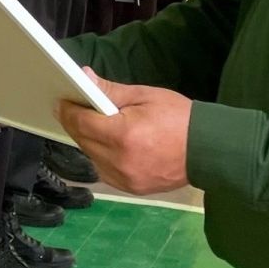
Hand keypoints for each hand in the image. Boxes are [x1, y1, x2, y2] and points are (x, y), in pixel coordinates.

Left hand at [57, 70, 190, 193]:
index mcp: (123, 135)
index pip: (81, 123)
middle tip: (75, 108)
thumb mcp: (145, 96)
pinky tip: (109, 145)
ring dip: (88, 141)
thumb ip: (111, 91)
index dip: (68, 111)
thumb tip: (84, 78)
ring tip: (95, 125)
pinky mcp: (130, 189)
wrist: (207, 149)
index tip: (61, 101)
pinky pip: (104, 171)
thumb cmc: (179, 118)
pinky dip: (102, 157)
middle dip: (76, 124)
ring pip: (91, 157)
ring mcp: (124, 179)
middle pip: (82, 141)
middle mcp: (119, 161)